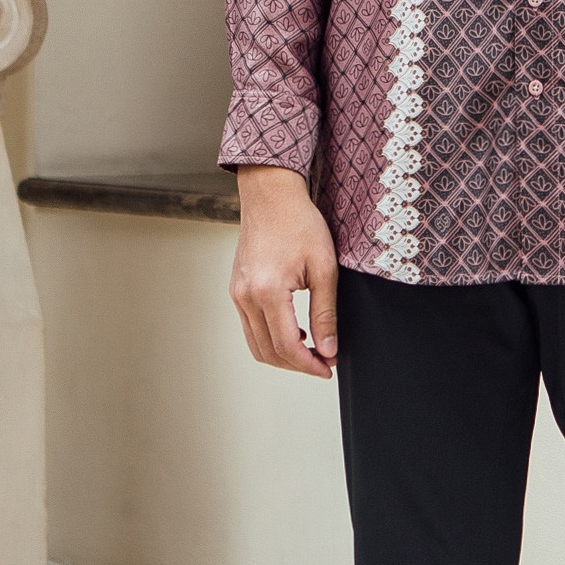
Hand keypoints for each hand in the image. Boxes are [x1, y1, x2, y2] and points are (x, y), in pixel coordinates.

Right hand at [230, 167, 338, 377]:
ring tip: (311, 351)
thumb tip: (329, 349)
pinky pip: (250, 327)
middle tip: (324, 363)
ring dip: (283, 355)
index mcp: (267, 292)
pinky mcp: (236, 290)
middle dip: (297, 365)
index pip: (286, 347)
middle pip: (268, 352)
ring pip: (256, 344)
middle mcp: (246, 297)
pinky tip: (293, 332)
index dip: (309, 365)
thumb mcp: (324, 268)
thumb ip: (325, 313)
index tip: (328, 368)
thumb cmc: (298, 223)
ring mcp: (237, 294)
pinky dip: (270, 338)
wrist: (271, 196)